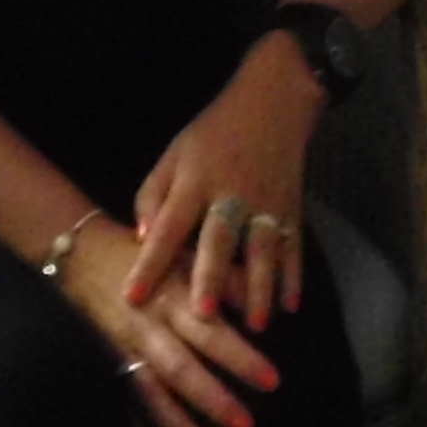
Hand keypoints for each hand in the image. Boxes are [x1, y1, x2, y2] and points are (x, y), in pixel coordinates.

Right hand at [64, 217, 282, 426]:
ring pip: (151, 394)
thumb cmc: (151, 256)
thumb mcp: (189, 255)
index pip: (211, 332)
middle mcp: (149, 327)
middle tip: (246, 426)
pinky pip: (124, 406)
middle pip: (181, 369)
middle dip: (213, 400)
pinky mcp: (106, 365)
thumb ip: (229, 280)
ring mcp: (123, 350)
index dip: (241, 357)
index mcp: (174, 298)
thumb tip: (269, 306)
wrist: (83, 254)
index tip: (273, 381)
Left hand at [123, 49, 320, 328]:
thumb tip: (142, 240)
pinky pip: (293, 245)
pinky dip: (294, 276)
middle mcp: (230, 193)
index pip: (168, 226)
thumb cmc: (212, 133)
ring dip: (260, 287)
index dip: (150, 262)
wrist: (273, 101)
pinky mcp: (292, 206)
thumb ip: (153, 195)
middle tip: (203, 316)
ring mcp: (266, 201)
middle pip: (219, 238)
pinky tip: (291, 305)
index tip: (133, 297)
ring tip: (257, 325)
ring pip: (262, 248)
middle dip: (211, 276)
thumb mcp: (174, 154)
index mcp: (194, 181)